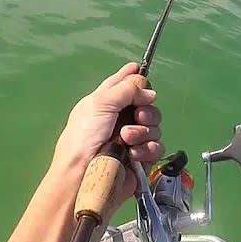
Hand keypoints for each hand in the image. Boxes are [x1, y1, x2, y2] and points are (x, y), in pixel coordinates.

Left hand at [53, 63, 163, 192]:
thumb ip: (127, 89)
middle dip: (146, 110)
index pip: (121, 84)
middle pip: (147, 106)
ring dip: (142, 132)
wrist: (84, 173)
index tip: (139, 68)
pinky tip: (133, 154)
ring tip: (126, 139)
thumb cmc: (85, 135)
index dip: (131, 76)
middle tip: (138, 116)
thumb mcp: (101, 102)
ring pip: (154, 127)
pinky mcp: (141, 159)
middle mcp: (120, 119)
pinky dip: (146, 149)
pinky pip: (156, 147)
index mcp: (105, 103)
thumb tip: (149, 92)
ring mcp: (131, 140)